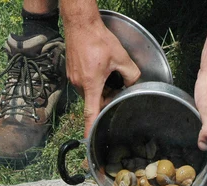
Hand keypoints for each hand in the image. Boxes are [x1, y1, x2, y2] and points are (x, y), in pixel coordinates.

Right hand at [63, 18, 140, 137]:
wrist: (80, 24)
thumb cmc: (98, 39)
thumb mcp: (121, 57)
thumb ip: (131, 73)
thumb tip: (135, 83)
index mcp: (91, 84)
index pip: (91, 112)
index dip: (90, 128)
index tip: (88, 140)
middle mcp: (80, 84)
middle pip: (94, 101)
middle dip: (106, 98)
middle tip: (116, 86)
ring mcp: (73, 78)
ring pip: (90, 92)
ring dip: (100, 89)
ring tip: (107, 72)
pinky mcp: (71, 72)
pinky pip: (84, 84)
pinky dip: (93, 82)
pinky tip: (99, 68)